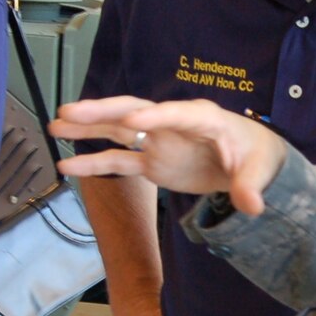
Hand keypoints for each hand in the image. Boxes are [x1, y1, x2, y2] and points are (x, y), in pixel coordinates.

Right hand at [52, 97, 286, 215]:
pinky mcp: (152, 161)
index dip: (158, 116)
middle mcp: (173, 125)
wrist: (249, 163)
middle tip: (71, 110)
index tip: (135, 119)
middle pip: (135, 110)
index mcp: (204, 119)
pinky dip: (95, 163)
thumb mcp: (259, 169)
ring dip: (89, 128)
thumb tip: (251, 206)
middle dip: (104, 110)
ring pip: (119, 130)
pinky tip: (68, 164)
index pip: (178, 114)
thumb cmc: (256, 156)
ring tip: (56, 126)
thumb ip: (250, 186)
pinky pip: (120, 161)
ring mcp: (159, 142)